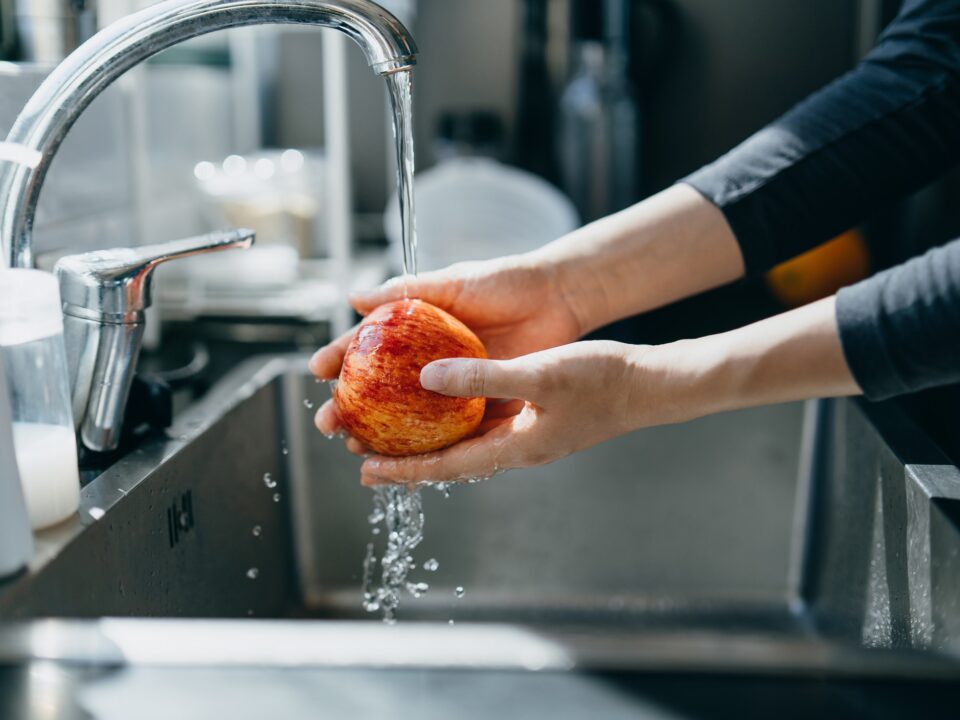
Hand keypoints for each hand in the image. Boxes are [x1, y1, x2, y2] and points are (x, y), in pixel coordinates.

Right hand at [310, 254, 584, 441]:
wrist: (558, 297)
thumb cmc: (506, 281)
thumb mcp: (454, 283)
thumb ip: (407, 292)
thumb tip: (353, 298)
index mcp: (419, 329)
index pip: (369, 346)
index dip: (341, 358)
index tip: (316, 373)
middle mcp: (432, 360)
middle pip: (382, 389)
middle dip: (351, 408)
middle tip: (330, 424)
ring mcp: (457, 383)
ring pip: (411, 416)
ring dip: (383, 434)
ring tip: (357, 447)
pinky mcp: (484, 401)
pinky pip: (452, 428)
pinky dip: (429, 445)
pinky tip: (407, 460)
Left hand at [358, 340, 652, 485]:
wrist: (647, 385)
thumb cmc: (601, 381)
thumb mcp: (539, 374)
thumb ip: (483, 377)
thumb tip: (427, 379)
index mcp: (515, 447)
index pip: (446, 467)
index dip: (404, 470)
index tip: (364, 470)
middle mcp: (516, 448)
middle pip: (449, 460)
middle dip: (405, 458)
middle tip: (362, 449)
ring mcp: (527, 436)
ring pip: (464, 443)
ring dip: (427, 439)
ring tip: (391, 430)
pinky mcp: (535, 419)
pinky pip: (484, 425)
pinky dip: (455, 419)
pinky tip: (442, 403)